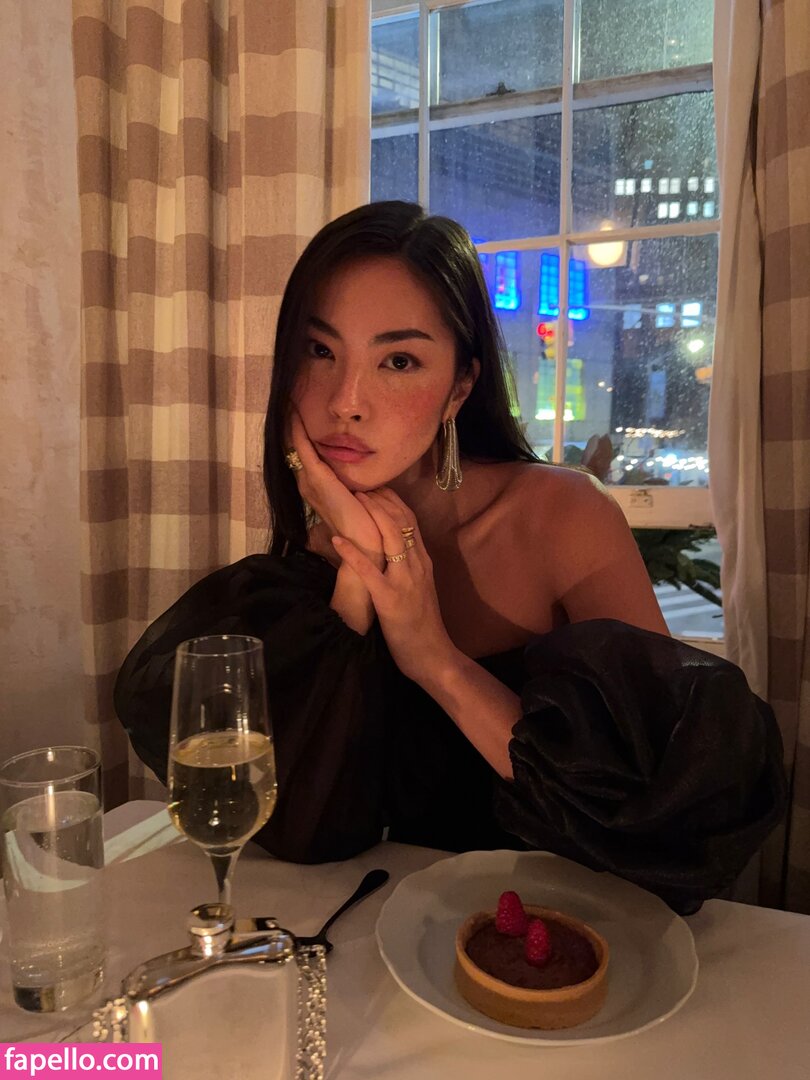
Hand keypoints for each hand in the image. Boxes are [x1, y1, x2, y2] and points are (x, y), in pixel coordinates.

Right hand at [286, 409, 383, 567]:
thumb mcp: (357, 498)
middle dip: (292, 427)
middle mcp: (309, 485)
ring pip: (295, 446)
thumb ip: (352, 485)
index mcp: (317, 489)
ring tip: (288, 403)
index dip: (299, 437)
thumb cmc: (365, 525)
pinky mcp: (318, 479)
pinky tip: (294, 413)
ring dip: (291, 424)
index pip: (304, 457)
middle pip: (295, 450)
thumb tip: (359, 474)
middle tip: (288, 403)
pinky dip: (297, 430)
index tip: (298, 416)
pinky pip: (303, 448)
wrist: (365, 543)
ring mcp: (311, 482)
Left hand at [331, 488, 458, 682]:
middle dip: (381, 501)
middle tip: (360, 486)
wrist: (432, 655)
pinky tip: (336, 540)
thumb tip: (390, 550)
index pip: (411, 521)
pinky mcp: (389, 598)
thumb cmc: (422, 625)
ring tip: (353, 500)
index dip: (393, 501)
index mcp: (423, 562)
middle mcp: (416, 565)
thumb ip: (408, 568)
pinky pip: (369, 570)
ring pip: (391, 538)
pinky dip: (352, 553)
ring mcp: (404, 580)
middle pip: (401, 522)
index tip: (376, 487)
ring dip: (371, 516)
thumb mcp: (419, 588)